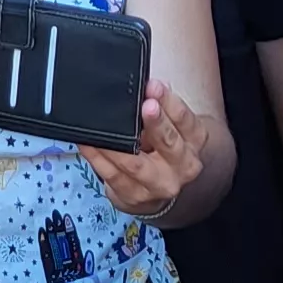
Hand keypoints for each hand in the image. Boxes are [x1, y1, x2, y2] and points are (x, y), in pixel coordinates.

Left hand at [81, 80, 212, 220]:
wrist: (159, 188)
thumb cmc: (162, 147)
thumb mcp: (170, 124)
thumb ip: (161, 106)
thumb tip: (149, 86)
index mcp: (193, 140)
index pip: (186, 120)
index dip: (169, 102)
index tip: (154, 86)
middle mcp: (183, 165)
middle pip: (168, 142)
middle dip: (156, 123)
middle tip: (144, 105)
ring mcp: (159, 185)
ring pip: (137, 164)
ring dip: (118, 145)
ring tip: (104, 127)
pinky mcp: (134, 196)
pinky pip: (112, 175)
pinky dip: (97, 158)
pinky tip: (88, 143)